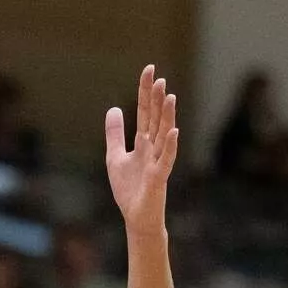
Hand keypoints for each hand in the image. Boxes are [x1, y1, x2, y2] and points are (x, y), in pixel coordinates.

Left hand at [106, 65, 178, 234]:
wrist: (137, 218)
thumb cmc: (129, 189)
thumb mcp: (115, 158)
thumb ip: (115, 134)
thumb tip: (113, 108)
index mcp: (143, 142)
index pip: (145, 112)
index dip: (145, 92)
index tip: (149, 69)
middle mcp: (153, 148)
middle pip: (155, 120)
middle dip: (156, 100)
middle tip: (159, 78)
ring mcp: (158, 162)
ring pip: (164, 135)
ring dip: (166, 117)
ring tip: (169, 97)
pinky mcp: (159, 178)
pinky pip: (166, 160)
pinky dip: (171, 146)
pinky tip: (174, 132)